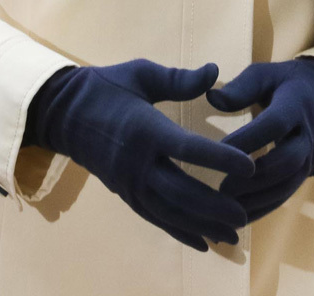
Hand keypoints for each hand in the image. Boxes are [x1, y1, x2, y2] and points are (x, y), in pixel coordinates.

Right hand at [24, 59, 254, 250]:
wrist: (63, 113)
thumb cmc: (106, 87)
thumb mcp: (141, 73)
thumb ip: (179, 78)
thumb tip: (215, 71)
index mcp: (144, 128)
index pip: (187, 148)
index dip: (220, 158)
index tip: (250, 166)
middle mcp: (137, 163)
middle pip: (181, 191)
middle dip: (214, 206)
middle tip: (245, 215)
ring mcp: (129, 183)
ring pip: (170, 212)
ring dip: (202, 225)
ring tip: (233, 235)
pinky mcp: (125, 194)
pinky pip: (155, 218)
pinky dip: (180, 232)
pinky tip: (203, 243)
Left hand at [206, 58, 313, 222]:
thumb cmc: (284, 83)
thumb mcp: (264, 74)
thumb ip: (241, 87)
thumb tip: (211, 97)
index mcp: (296, 104)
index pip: (275, 124)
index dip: (250, 139)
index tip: (219, 151)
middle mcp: (309, 133)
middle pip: (288, 160)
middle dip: (256, 177)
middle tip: (222, 188)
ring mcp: (312, 156)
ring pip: (290, 184)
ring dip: (259, 199)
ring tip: (226, 208)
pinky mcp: (308, 173)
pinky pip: (288, 193)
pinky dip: (265, 206)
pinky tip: (239, 215)